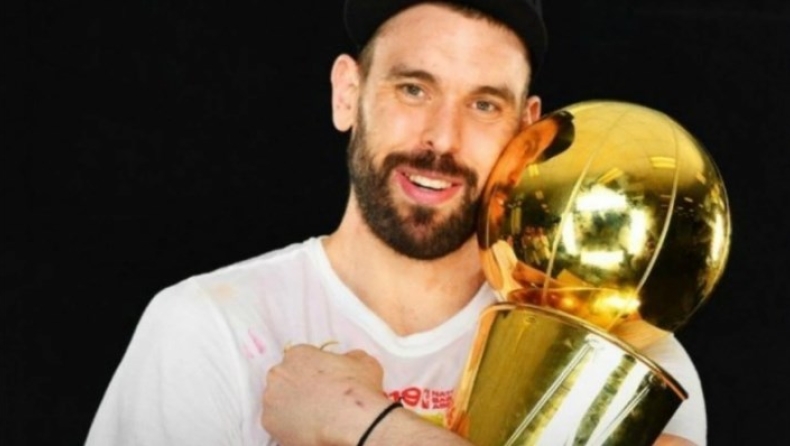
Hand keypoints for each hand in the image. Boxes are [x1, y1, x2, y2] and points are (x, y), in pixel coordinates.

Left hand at [261, 344, 392, 445]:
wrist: (352, 421)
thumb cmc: (358, 390)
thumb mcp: (363, 362)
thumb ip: (350, 356)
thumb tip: (349, 359)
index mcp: (297, 354)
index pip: (299, 360)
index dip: (312, 371)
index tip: (322, 382)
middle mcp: (278, 374)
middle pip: (284, 380)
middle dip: (298, 389)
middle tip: (317, 400)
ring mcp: (271, 399)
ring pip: (279, 403)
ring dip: (292, 408)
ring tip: (314, 418)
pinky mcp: (269, 423)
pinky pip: (278, 424)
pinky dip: (290, 427)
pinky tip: (309, 430)